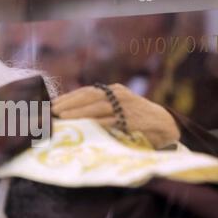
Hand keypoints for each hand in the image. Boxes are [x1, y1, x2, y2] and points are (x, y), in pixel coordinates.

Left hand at [52, 84, 180, 148]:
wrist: (164, 124)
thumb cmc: (134, 119)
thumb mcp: (116, 110)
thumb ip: (98, 111)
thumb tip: (70, 117)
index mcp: (112, 90)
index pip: (86, 91)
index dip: (69, 97)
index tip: (53, 104)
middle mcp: (118, 94)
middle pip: (89, 95)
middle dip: (69, 103)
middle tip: (53, 110)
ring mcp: (125, 104)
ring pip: (98, 106)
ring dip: (78, 112)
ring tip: (63, 117)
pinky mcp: (132, 117)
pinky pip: (111, 120)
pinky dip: (97, 123)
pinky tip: (84, 126)